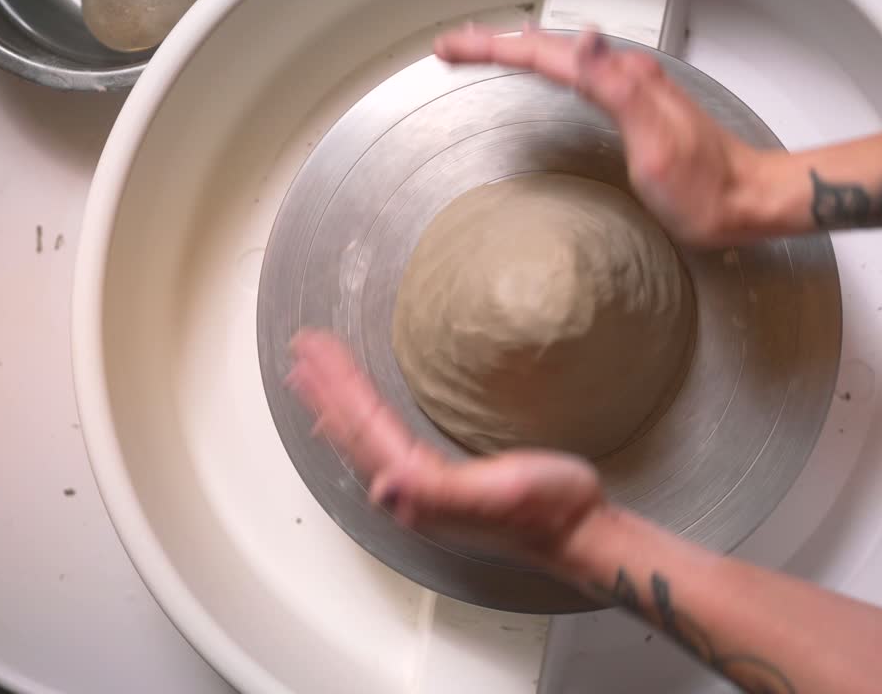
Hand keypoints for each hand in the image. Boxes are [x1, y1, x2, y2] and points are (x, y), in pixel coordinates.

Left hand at [287, 329, 604, 562]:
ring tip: (313, 378)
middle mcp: (412, 494)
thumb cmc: (552, 509)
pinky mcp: (439, 486)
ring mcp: (423, 492)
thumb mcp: (503, 492)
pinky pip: (385, 447)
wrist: (579, 531)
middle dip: (328, 389)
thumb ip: (442, 493)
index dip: (339, 385)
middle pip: (356, 432)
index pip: (366, 427)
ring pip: (365, 440)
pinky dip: (363, 424)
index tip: (315, 349)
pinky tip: (363, 419)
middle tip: (303, 349)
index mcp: (421, 490)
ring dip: (338, 405)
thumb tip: (385, 485)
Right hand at [434, 25, 803, 244]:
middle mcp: (627, 74)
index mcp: (622, 78)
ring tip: (485, 48)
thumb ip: (617, 87)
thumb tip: (584, 39)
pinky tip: (550, 71)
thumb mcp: (655, 141)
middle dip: (495, 42)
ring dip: (519, 50)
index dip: (491, 48)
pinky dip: (549, 67)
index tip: (451, 48)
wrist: (746, 199)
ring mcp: (632, 87)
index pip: (542, 52)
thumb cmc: (704, 186)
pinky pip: (580, 74)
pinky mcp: (637, 104)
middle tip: (453, 46)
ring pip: (562, 57)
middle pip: (547, 47)